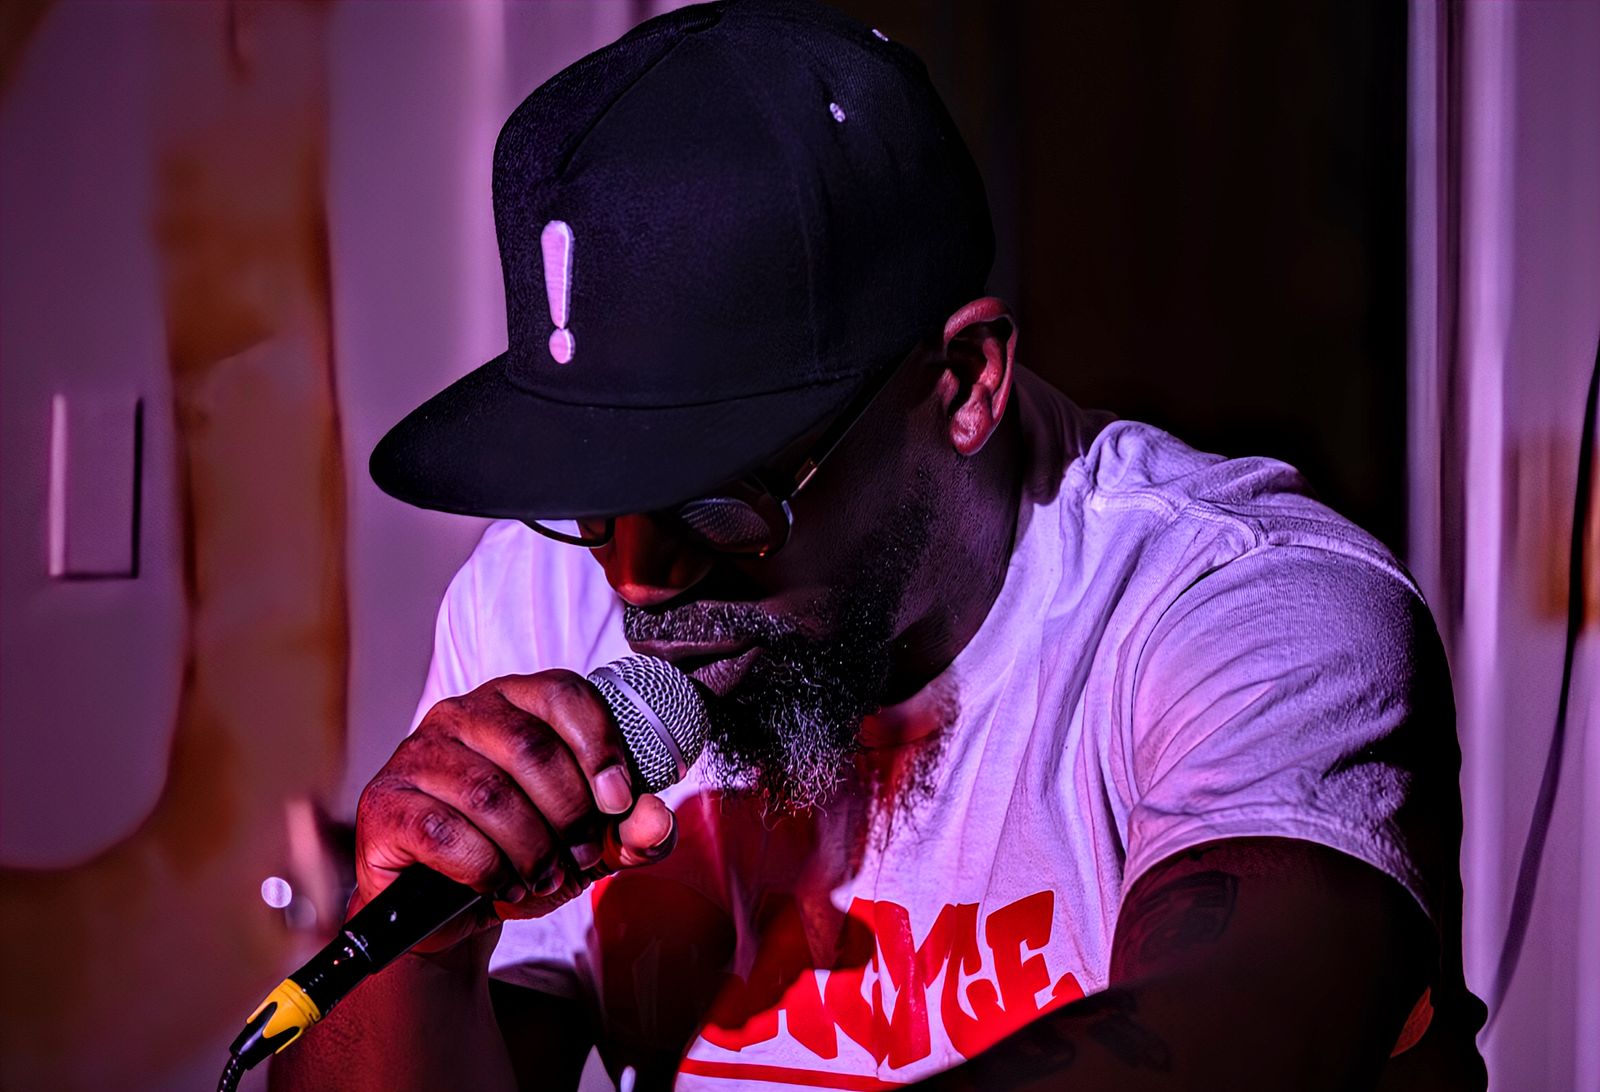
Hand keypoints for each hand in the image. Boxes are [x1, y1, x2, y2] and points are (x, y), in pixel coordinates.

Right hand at [351, 670, 677, 951]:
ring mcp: (416, 755)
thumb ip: (629, 830)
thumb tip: (656, 822)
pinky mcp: (385, 804)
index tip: (619, 800)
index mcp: (514, 702)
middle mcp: (460, 715)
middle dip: (569, 813)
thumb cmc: (520, 855)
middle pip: (530, 748)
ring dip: (531, 848)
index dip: (600, 746)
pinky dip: (487, 868)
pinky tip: (502, 884)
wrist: (449, 911)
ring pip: (490, 794)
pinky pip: (444, 832)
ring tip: (543, 876)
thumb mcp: (588, 844)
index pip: (563, 695)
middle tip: (581, 856)